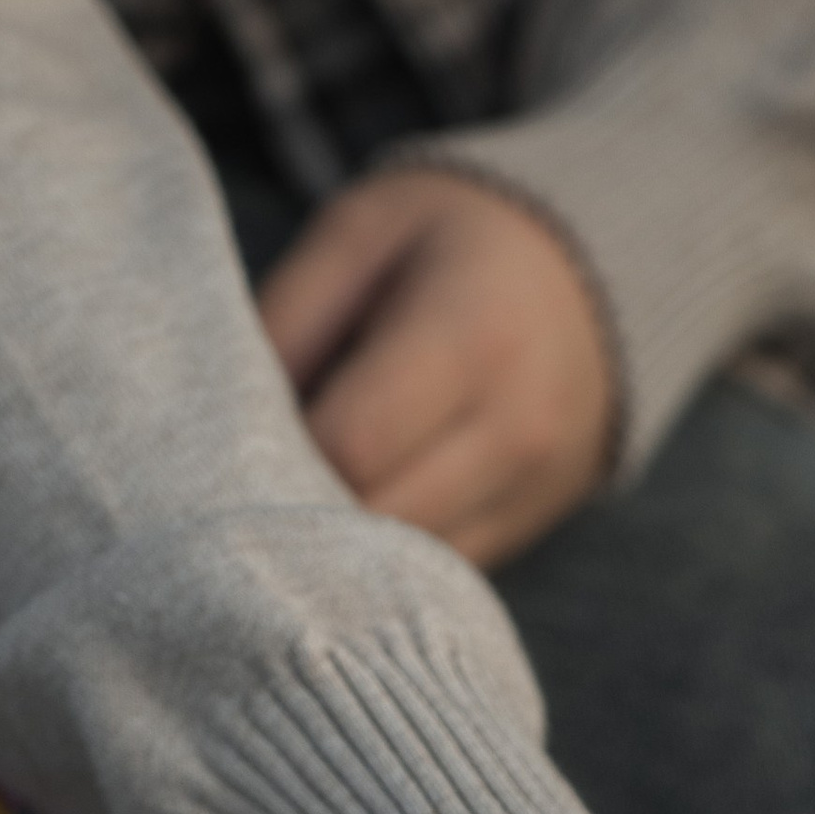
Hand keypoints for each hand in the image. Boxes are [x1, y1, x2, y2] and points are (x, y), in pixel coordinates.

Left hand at [259, 167, 615, 567]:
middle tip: (242, 482)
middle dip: (300, 511)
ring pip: (405, 573)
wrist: (597, 280)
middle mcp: (517, 431)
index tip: (232, 436)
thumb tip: (217, 422)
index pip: (350, 444)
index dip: (276, 452)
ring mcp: (531, 494)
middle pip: (377, 521)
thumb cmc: (454, 241)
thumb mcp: (364, 232)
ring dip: (338, 551)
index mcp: (473, 337)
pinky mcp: (526, 535)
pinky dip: (380, 566)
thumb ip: (288, 317)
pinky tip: (344, 522)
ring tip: (291, 503)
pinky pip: (431, 581)